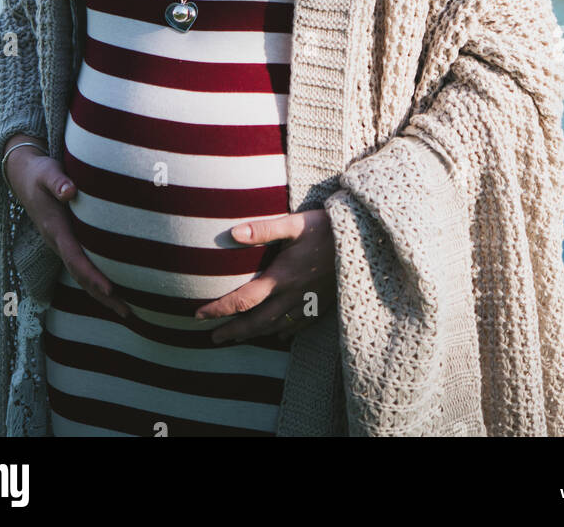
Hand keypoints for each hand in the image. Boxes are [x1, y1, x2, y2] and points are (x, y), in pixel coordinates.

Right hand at [3, 139, 130, 319]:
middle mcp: (58, 243)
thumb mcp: (47, 173)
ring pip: (82, 276)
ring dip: (103, 295)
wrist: (22, 175)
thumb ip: (58, 182)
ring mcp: (61, 245)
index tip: (111, 289)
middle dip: (103, 296)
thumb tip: (70, 191)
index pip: (76, 258)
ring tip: (128, 312)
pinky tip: (115, 290)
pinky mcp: (66, 242)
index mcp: (55, 229)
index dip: (93, 275)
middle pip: (81, 276)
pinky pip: (83, 267)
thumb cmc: (40, 172)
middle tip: (129, 313)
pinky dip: (98, 282)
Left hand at [194, 209, 335, 343]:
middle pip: (257, 322)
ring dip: (254, 335)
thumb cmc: (326, 227)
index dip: (219, 309)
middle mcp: (293, 296)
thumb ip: (263, 229)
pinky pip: (300, 326)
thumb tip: (232, 233)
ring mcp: (309, 303)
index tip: (199, 314)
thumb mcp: (294, 223)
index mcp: (282, 277)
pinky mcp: (323, 304)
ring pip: (276, 327)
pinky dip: (285, 333)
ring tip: (238, 338)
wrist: (364, 240)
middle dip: (232, 332)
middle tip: (213, 339)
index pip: (243, 300)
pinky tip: (279, 336)